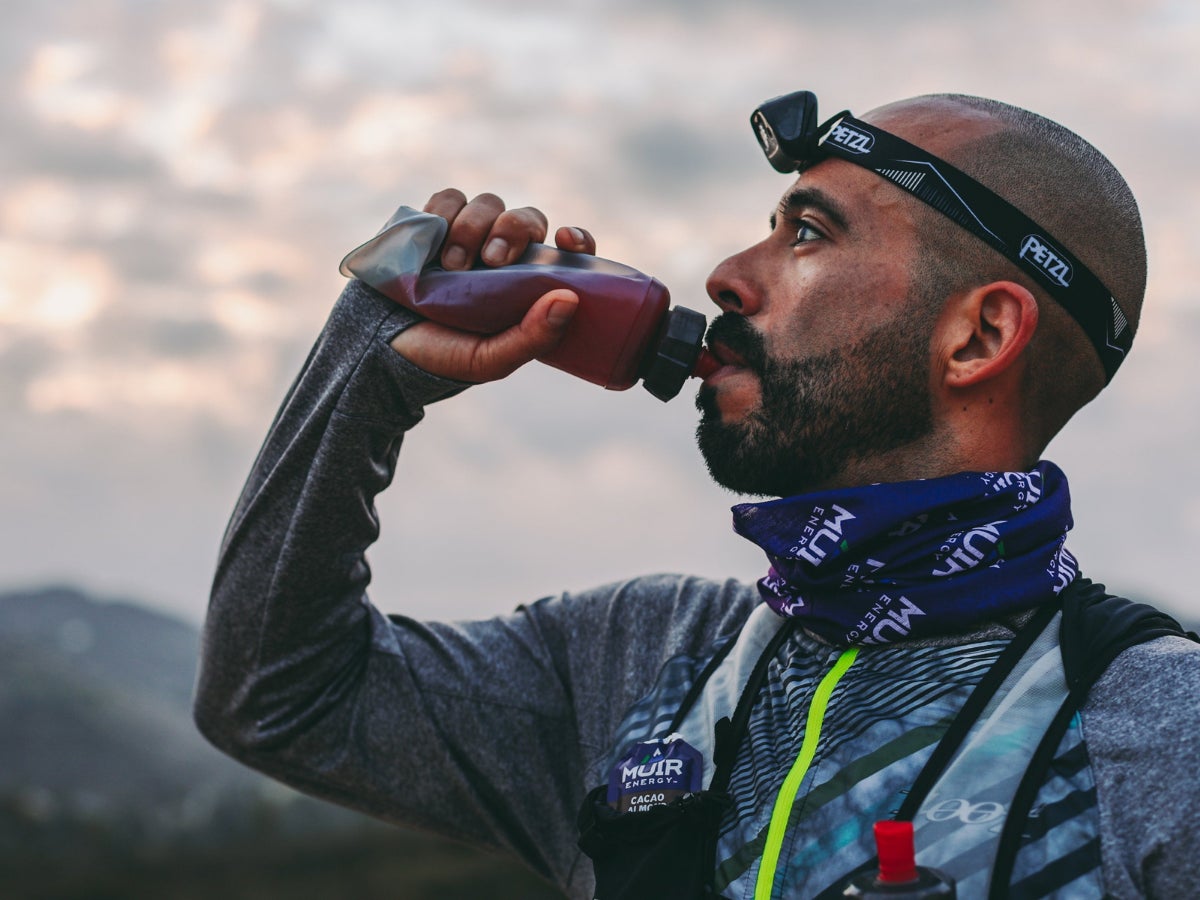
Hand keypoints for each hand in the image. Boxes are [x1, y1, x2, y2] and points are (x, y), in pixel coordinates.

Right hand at [389, 189, 596, 382]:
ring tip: (449, 266)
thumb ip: (533, 336)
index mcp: (529, 285)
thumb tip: (571, 299)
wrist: (382, 346)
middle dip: (512, 230)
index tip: (566, 240)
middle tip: (491, 260)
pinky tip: (431, 243)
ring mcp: (471, 235)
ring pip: (489, 204)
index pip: (569, 252)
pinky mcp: (435, 222)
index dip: (577, 239)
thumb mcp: (491, 358)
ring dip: (471, 229)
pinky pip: (450, 198)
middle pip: (527, 218)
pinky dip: (443, 212)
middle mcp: (505, 255)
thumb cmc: (445, 355)